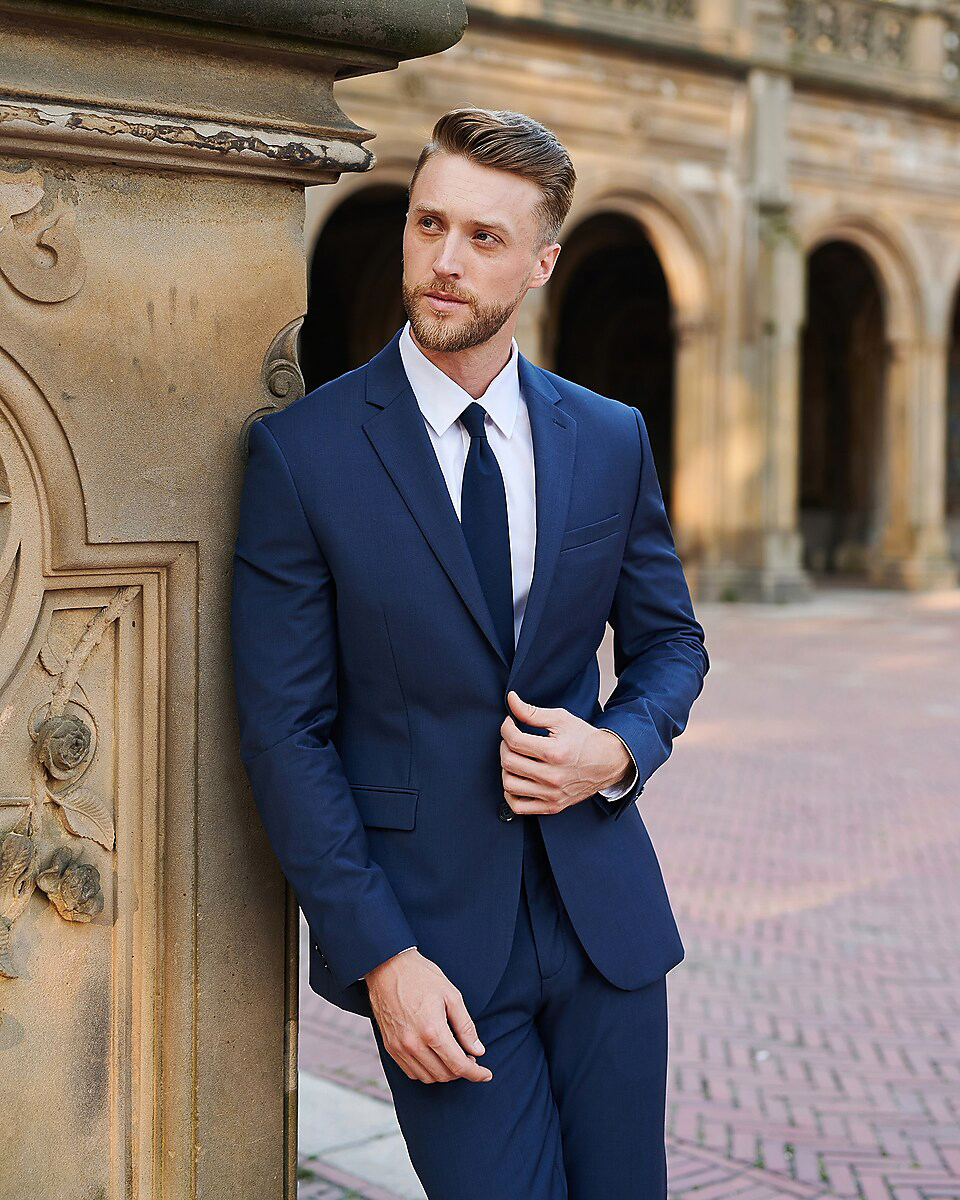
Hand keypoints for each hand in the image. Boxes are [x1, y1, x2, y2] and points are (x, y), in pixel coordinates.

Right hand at [364, 949, 492, 1084]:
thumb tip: (478, 1051)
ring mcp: (399, 1047)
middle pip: (444, 1074)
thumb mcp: (451, 996)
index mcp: (432, 1030)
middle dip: (461, 1071)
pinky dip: (426, 1071)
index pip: (458, 1064)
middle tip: (470, 1058)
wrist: (387, 967)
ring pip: (427, 1077)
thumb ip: (466, 1027)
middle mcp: (414, 1044)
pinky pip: (411, 1072)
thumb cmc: (421, 977)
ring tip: (453, 1057)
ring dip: (444, 1073)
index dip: (476, 1073)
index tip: (486, 1074)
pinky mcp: (390, 1047)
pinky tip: (434, 1058)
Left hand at [499, 690, 631, 816]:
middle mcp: (553, 776)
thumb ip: (532, 712)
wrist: (608, 761)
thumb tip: (511, 700)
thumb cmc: (585, 739)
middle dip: (504, 746)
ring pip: (509, 784)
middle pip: (509, 762)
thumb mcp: (561, 719)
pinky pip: (519, 807)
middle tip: (512, 739)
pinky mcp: (552, 806)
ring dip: (506, 769)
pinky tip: (517, 779)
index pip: (514, 740)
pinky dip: (510, 794)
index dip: (506, 728)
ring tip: (515, 758)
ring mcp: (552, 794)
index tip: (509, 724)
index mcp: (555, 752)